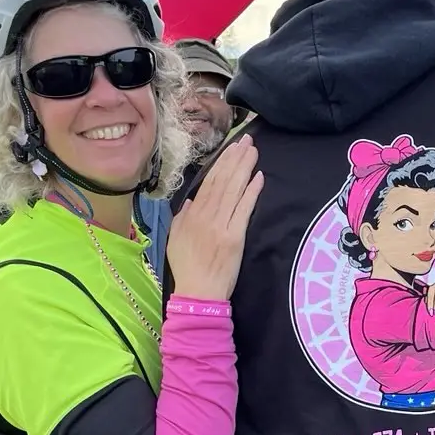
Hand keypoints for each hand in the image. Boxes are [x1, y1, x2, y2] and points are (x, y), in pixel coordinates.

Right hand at [167, 138, 263, 301]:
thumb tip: (192, 201)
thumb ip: (183, 218)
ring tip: (253, 152)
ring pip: (233, 191)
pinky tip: (259, 177)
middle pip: (223, 181)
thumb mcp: (176, 239)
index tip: (231, 147)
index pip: (209, 183)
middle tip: (247, 140)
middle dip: (235, 159)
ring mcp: (221, 226)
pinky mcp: (235, 237)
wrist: (198, 293)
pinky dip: (251, 192)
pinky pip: (244, 209)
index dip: (221, 163)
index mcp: (192, 216)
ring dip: (244, 169)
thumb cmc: (187, 268)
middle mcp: (206, 217)